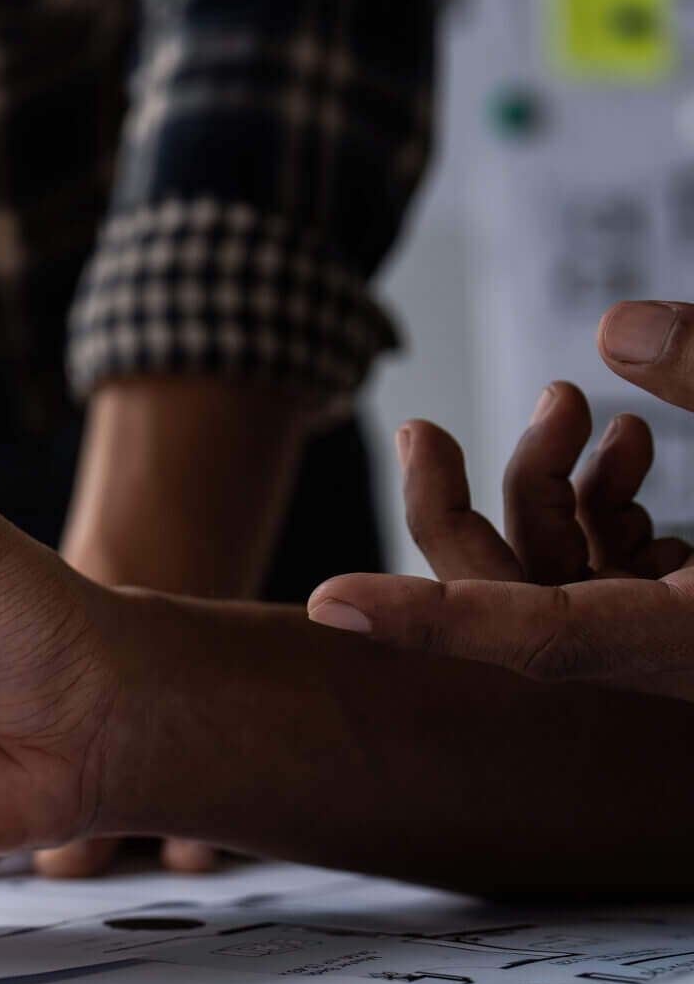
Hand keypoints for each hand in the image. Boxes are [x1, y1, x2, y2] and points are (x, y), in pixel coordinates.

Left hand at [309, 300, 693, 695]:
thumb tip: (612, 329)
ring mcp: (672, 637)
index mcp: (690, 642)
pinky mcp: (684, 616)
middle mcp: (673, 654)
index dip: (429, 618)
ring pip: (556, 572)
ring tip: (568, 402)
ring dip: (547, 485)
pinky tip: (627, 445)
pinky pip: (606, 570)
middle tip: (419, 432)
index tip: (327, 604)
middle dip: (457, 507)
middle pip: (516, 596)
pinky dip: (598, 507)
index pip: (537, 637)